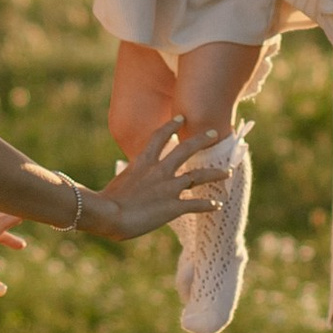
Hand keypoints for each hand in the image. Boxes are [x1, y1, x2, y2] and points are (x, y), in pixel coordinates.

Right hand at [83, 116, 230, 244]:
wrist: (107, 214)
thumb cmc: (105, 201)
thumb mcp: (119, 182)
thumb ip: (129, 179)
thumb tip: (126, 183)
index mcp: (143, 162)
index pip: (159, 136)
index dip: (171, 126)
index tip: (181, 117)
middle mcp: (160, 171)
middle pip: (186, 149)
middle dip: (201, 141)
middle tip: (214, 134)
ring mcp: (168, 188)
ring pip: (198, 176)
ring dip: (215, 174)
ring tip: (227, 172)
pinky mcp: (173, 207)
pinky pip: (196, 204)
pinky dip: (208, 205)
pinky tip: (218, 206)